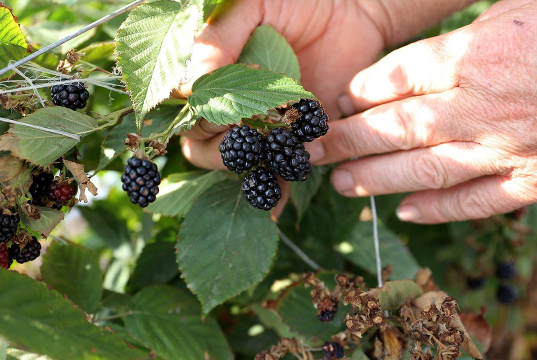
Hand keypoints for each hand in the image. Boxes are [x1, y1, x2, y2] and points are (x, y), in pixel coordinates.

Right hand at [179, 0, 386, 214]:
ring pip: (233, 165)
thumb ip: (219, 37)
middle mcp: (227, 106)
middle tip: (246, 129)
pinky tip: (277, 201)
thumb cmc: (297, 4)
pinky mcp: (291, 142)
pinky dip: (273, 191)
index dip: (197, 116)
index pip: (184, 109)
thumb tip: (193, 83)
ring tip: (269, 153)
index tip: (219, 109)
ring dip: (247, 166)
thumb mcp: (253, 6)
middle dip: (220, 147)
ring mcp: (259, 128)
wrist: (352, 14)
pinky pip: (274, 175)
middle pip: (200, 145)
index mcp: (210, 76)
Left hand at [310, 0, 536, 223]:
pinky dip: (439, 209)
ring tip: (342, 184)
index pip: (397, 78)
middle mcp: (483, 105)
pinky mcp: (536, 178)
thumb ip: (462, 34)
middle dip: (346, 141)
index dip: (358, 93)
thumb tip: (407, 66)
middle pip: (396, 126)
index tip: (335, 104)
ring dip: (377, 180)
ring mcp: (509, 147)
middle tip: (310, 153)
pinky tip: (405, 213)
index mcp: (478, 53)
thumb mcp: (517, 5)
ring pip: (426, 169)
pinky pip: (477, 200)